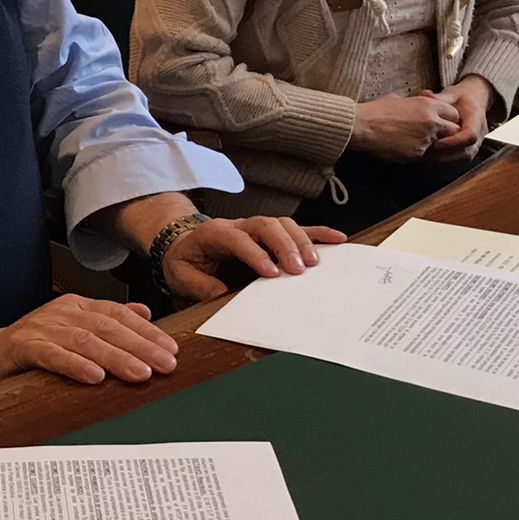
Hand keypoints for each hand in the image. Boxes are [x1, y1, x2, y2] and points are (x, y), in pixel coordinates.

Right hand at [0, 294, 181, 390]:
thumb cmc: (29, 353)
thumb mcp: (71, 335)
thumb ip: (106, 324)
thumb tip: (145, 314)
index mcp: (76, 307)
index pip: (118, 314)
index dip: (147, 332)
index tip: (172, 349)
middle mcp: (60, 312)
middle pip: (107, 327)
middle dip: (140, 346)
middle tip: (166, 365)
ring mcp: (40, 328)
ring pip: (84, 340)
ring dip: (116, 357)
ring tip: (140, 373)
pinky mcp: (21, 346)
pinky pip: (52, 355)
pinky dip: (75, 365)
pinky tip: (95, 377)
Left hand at [160, 216, 347, 301]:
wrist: (183, 244)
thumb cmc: (185, 260)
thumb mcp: (181, 276)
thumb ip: (199, 285)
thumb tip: (221, 295)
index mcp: (214, 234)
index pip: (237, 239)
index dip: (255, 253)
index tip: (271, 272)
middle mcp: (237, 225)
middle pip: (265, 226)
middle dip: (283, 245)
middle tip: (298, 269)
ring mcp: (255, 227)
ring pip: (282, 224)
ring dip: (300, 241)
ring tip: (314, 263)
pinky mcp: (270, 233)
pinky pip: (296, 228)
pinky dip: (317, 232)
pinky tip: (337, 239)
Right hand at [352, 90, 460, 161]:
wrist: (362, 126)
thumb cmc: (376, 111)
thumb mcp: (400, 100)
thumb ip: (417, 105)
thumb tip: (419, 106)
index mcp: (428, 105)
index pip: (454, 114)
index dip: (448, 119)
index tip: (441, 122)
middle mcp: (432, 122)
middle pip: (454, 131)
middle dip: (446, 134)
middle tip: (435, 135)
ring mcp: (426, 139)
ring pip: (440, 146)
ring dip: (432, 145)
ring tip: (414, 141)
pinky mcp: (416, 154)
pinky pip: (423, 155)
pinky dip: (417, 153)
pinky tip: (402, 147)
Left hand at [427, 75, 492, 159]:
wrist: (474, 100)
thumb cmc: (461, 98)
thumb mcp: (450, 95)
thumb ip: (439, 98)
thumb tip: (425, 95)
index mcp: (476, 118)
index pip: (470, 135)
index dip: (454, 142)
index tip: (436, 143)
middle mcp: (480, 132)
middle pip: (467, 151)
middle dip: (446, 153)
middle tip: (426, 151)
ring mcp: (477, 142)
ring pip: (464, 157)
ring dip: (446, 158)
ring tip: (427, 155)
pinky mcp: (471, 148)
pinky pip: (461, 158)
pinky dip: (446, 159)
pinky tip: (432, 156)